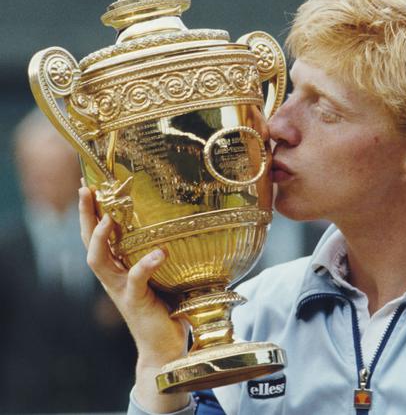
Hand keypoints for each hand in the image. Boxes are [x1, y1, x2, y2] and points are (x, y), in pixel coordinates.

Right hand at [79, 186, 189, 411]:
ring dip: (100, 238)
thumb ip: (170, 254)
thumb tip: (193, 224)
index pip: (99, 235)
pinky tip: (160, 252)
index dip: (92, 211)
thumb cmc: (168, 309)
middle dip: (86, 215)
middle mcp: (114, 277)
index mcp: (119, 268)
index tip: (90, 184)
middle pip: (89, 242)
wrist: (165, 349)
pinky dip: (146, 265)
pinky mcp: (135, 302)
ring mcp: (122, 290)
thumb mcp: (167, 276)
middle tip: (86, 189)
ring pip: (99, 261)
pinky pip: (135, 280)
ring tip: (107, 219)